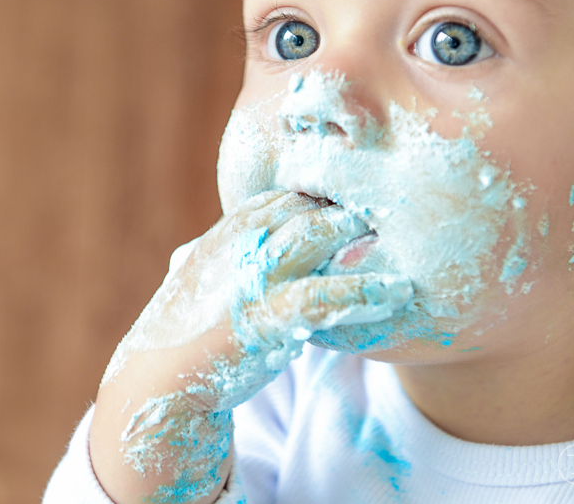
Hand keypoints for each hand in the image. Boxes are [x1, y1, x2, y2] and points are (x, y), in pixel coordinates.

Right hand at [91, 190, 411, 502]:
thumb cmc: (188, 328)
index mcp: (234, 227)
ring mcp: (257, 274)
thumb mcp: (200, 276)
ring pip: (320, 235)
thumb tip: (204, 249)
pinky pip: (328, 295)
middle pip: (311, 208)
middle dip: (352, 210)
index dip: (328, 199)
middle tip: (400, 216)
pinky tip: (397, 293)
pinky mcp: (270, 313)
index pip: (290, 196)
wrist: (161, 377)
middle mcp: (246, 240)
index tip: (365, 203)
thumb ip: (219, 255)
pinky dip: (366, 291)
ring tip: (412, 243)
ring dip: (364, 237)